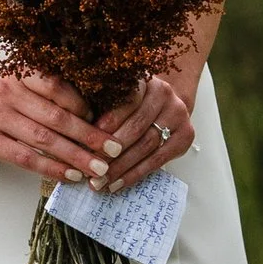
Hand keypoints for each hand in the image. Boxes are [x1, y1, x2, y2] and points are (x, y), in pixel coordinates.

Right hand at [0, 67, 112, 189]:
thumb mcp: (18, 94)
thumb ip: (46, 100)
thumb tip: (94, 121)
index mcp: (19, 74)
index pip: (58, 88)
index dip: (85, 108)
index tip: (106, 125)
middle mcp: (6, 91)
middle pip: (56, 116)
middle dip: (89, 136)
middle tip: (114, 150)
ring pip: (43, 139)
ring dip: (75, 156)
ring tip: (97, 169)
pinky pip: (26, 157)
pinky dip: (51, 168)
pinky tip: (69, 176)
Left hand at [87, 70, 195, 187]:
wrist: (162, 105)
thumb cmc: (127, 104)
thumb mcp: (112, 97)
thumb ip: (97, 108)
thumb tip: (76, 135)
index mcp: (142, 79)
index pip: (126, 101)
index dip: (108, 122)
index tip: (88, 142)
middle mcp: (164, 93)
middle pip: (136, 126)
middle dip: (111, 151)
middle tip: (91, 169)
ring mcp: (178, 114)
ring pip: (146, 145)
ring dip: (121, 168)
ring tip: (100, 182)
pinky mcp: (186, 135)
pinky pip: (158, 160)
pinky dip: (135, 174)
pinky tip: (117, 184)